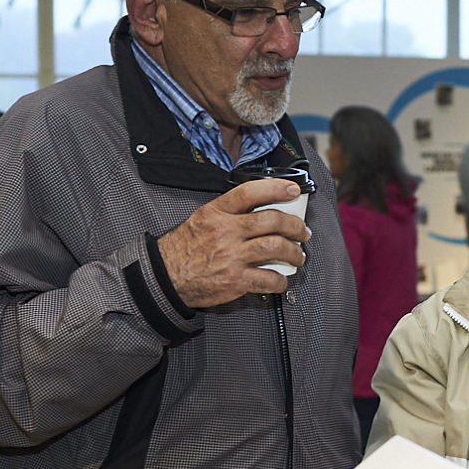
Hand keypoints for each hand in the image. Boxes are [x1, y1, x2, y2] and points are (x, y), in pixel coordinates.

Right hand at [158, 178, 311, 307]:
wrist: (166, 276)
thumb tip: (261, 210)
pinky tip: (282, 279)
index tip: (292, 190)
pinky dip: (281, 280)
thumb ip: (229, 213)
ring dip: (294, 252)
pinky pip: (268, 279)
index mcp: (217, 213)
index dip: (275, 188)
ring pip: (275, 247)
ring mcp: (232, 256)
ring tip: (298, 255)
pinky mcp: (236, 279)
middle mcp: (226, 232)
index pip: (250, 192)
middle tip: (302, 232)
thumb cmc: (185, 249)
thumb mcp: (201, 219)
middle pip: (271, 221)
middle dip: (294, 226)